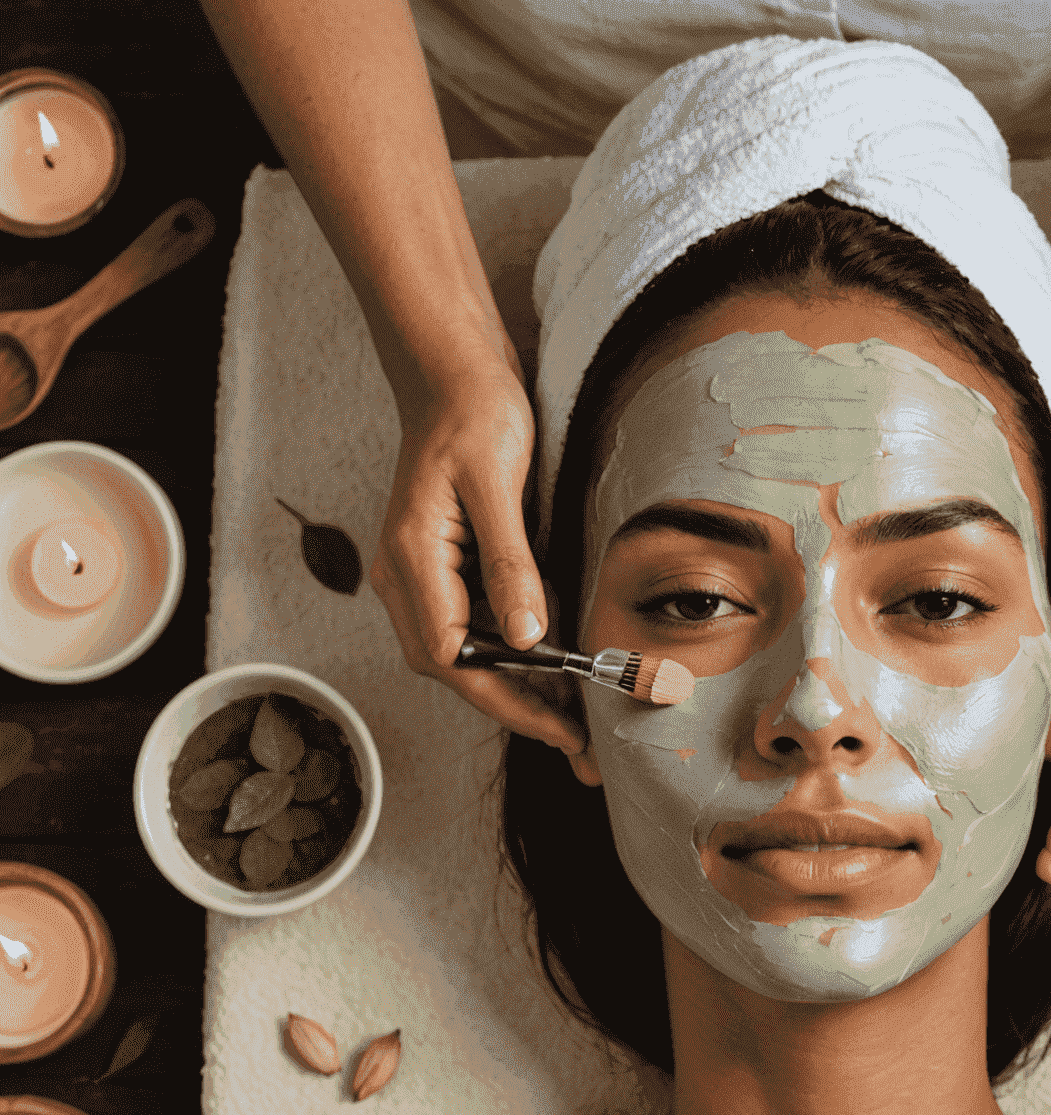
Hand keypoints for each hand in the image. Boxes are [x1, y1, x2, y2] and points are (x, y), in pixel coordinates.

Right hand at [367, 361, 585, 753]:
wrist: (453, 371)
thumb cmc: (474, 413)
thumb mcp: (496, 483)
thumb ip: (510, 562)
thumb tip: (527, 637)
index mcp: (411, 561)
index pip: (455, 659)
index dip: (509, 701)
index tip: (562, 728)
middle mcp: (407, 577)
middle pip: (458, 669)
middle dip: (518, 709)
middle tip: (579, 744)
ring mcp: (424, 574)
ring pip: (468, 654)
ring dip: (520, 688)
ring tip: (576, 717)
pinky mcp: (446, 566)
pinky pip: (478, 626)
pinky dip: (517, 653)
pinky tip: (558, 664)